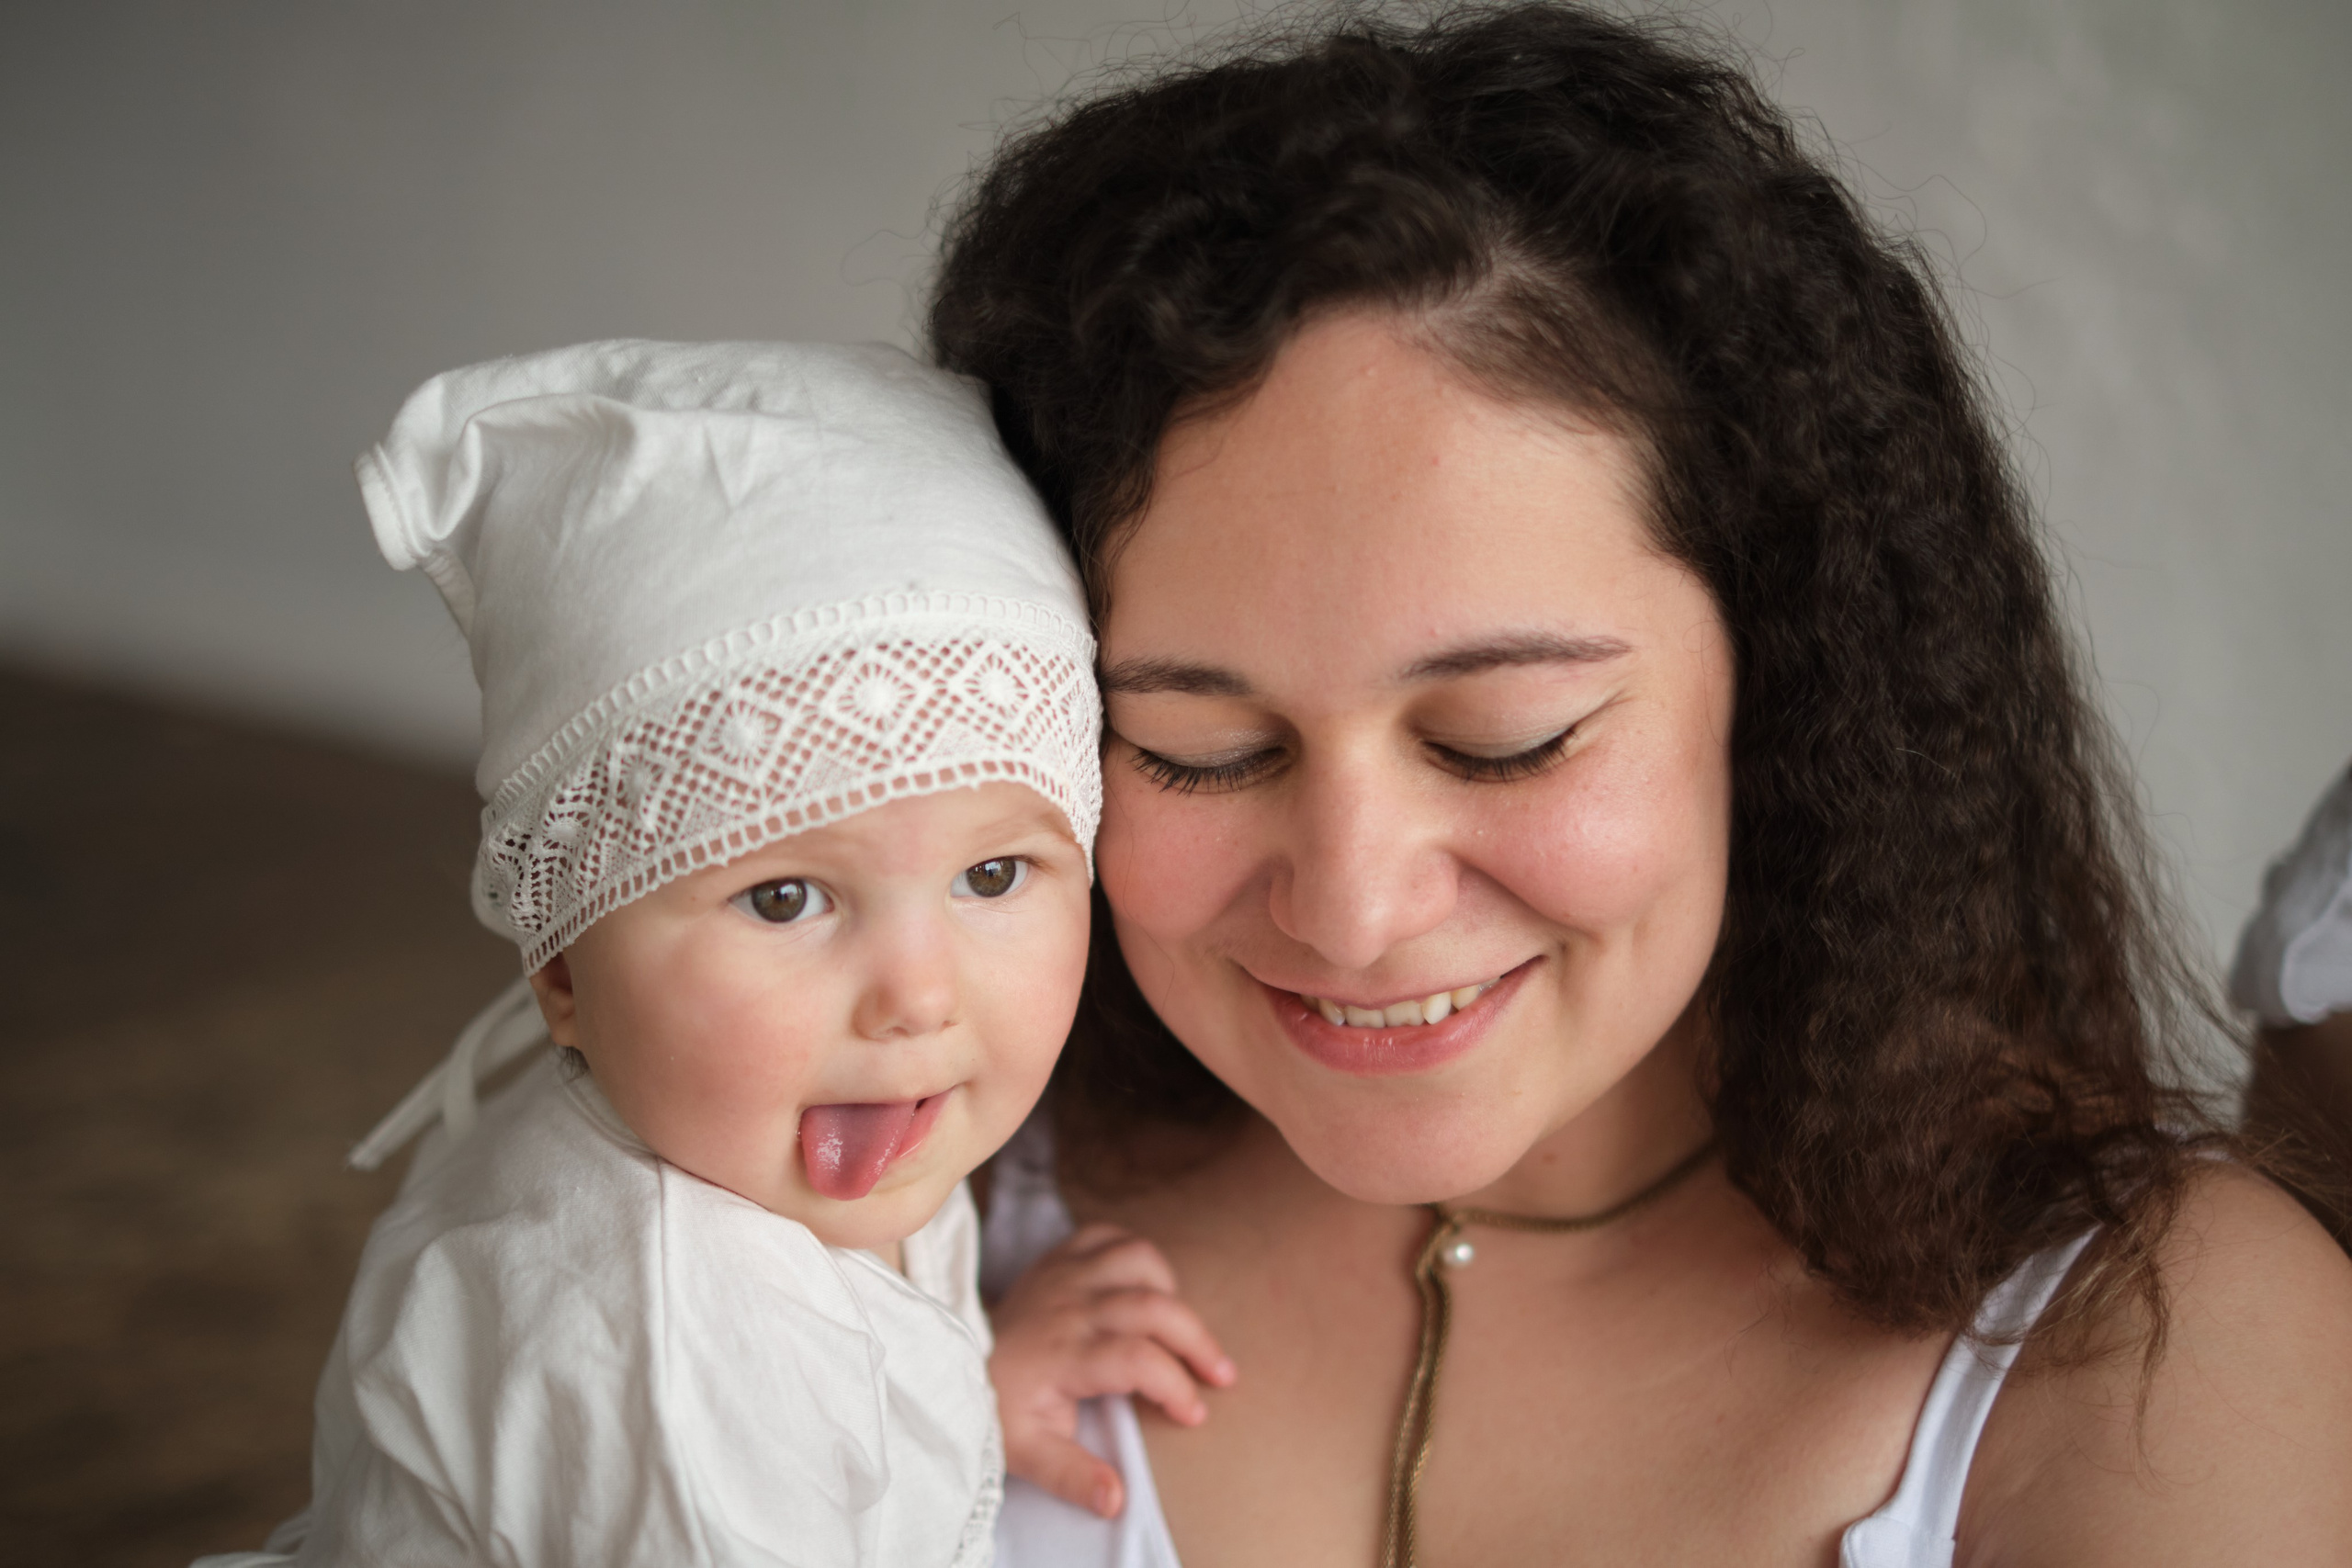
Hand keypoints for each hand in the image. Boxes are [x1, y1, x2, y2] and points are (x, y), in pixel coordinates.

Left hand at [989, 1222, 1237, 1517]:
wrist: (953, 1361)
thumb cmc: (994, 1406)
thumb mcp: (1026, 1452)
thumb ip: (1072, 1476)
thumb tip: (1117, 1500)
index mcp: (1063, 1354)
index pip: (1137, 1359)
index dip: (1175, 1385)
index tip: (1193, 1414)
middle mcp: (1069, 1306)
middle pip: (1153, 1306)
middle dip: (1197, 1340)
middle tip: (1220, 1374)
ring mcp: (1065, 1274)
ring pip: (1139, 1259)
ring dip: (1172, 1292)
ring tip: (1179, 1331)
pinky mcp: (1060, 1256)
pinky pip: (1112, 1236)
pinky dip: (1140, 1257)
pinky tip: (1147, 1289)